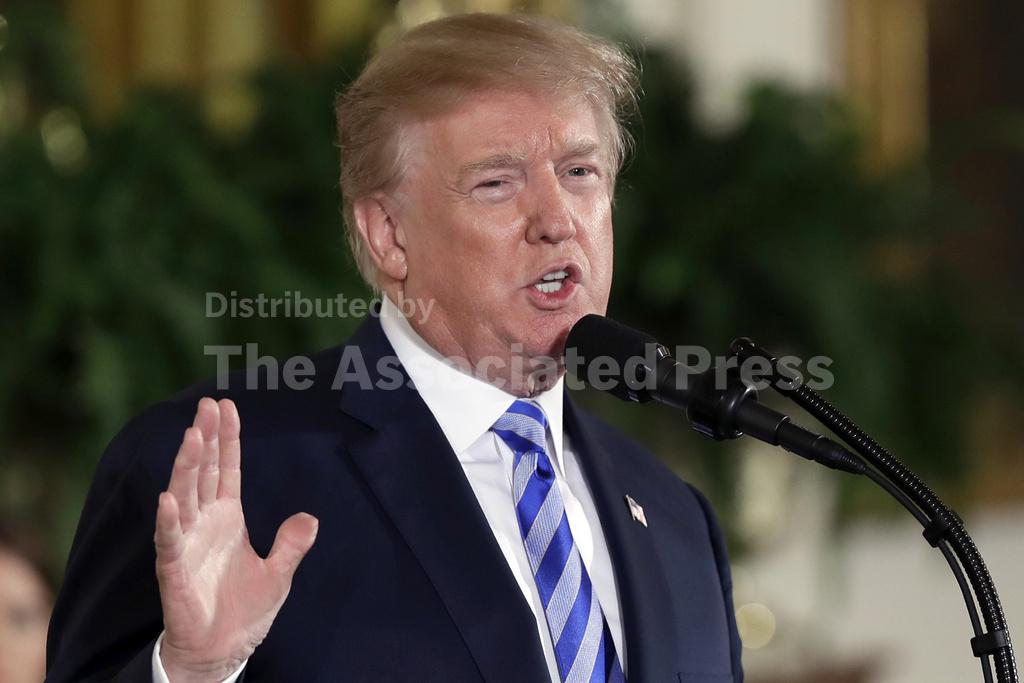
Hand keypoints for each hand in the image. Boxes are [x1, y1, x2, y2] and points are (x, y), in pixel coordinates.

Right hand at [153, 398, 318, 682]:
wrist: (222, 649)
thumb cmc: (244, 610)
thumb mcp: (279, 574)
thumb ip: (292, 545)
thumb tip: (311, 517)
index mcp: (228, 517)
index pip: (226, 469)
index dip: (226, 439)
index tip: (225, 406)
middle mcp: (204, 523)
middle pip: (202, 472)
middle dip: (204, 439)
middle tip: (206, 406)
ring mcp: (186, 543)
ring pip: (184, 496)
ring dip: (186, 467)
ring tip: (191, 436)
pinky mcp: (174, 570)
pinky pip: (170, 541)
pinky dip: (168, 520)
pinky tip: (168, 499)